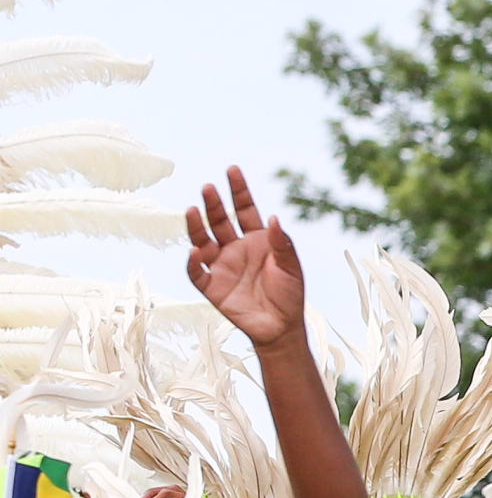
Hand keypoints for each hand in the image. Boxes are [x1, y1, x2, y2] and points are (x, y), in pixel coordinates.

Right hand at [184, 168, 304, 351]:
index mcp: (256, 240)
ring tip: (192, 209)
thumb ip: (283, 244)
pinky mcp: (211, 286)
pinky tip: (195, 251)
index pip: (244, 209)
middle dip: (214, 204)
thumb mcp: (292, 267)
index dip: (238, 190)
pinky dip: (193, 262)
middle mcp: (235, 248)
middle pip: (220, 221)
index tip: (232, 169)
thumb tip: (273, 218)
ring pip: (202, 240)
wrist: (282, 328)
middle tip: (208, 187)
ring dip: (196, 226)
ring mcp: (220, 265)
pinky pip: (195, 272)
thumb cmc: (290, 295)